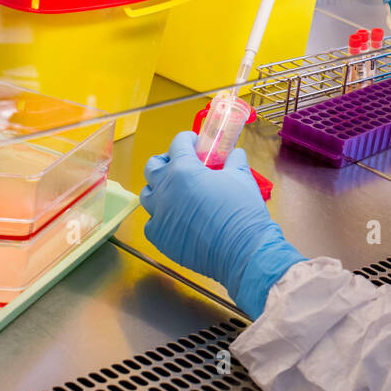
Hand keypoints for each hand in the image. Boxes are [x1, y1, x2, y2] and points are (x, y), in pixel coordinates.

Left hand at [140, 132, 303, 317]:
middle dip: (166, 161)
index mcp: (184, 170)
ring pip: (147, 194)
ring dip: (159, 188)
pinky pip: (152, 221)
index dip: (187, 139)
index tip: (195, 142)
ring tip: (175, 191)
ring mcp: (159, 214)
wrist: (242, 250)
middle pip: (153, 166)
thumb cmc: (242, 210)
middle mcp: (165, 190)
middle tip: (182, 165)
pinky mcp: (158, 237)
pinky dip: (161, 217)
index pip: (177, 144)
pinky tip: (176, 218)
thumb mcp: (242, 177)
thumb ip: (234, 161)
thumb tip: (234, 154)